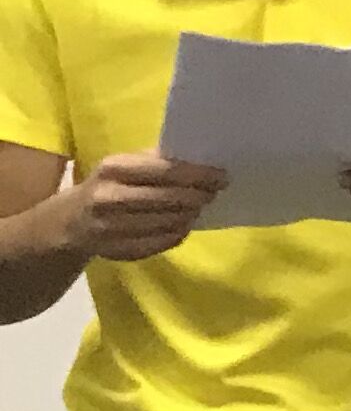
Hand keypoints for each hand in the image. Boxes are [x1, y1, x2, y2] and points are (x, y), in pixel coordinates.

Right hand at [63, 153, 225, 263]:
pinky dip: (177, 234)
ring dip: (190, 215)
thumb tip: (202, 159)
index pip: (166, 171)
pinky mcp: (116, 251)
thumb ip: (157, 160)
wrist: (69, 221)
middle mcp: (109, 197)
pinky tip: (182, 225)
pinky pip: (159, 243)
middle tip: (214, 193)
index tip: (222, 177)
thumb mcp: (125, 165)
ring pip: (167, 222)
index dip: (198, 175)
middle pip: (169, 199)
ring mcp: (110, 227)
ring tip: (199, 208)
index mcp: (113, 168)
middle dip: (198, 196)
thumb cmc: (109, 185)